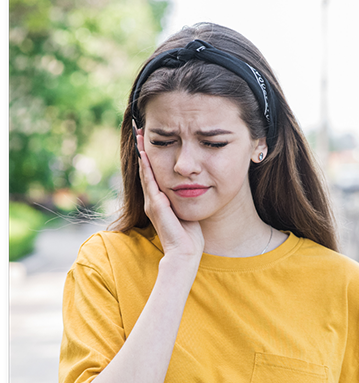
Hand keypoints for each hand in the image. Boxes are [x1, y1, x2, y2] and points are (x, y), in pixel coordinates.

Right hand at [136, 129, 204, 259]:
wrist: (185, 254)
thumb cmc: (189, 236)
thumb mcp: (188, 211)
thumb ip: (187, 198)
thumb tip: (195, 184)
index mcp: (160, 201)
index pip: (154, 173)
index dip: (151, 155)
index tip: (150, 137)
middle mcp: (153, 200)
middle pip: (146, 168)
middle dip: (143, 148)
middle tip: (139, 128)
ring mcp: (153, 202)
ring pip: (146, 172)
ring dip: (143, 152)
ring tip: (139, 134)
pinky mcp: (156, 206)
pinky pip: (150, 182)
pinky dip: (147, 167)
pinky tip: (145, 153)